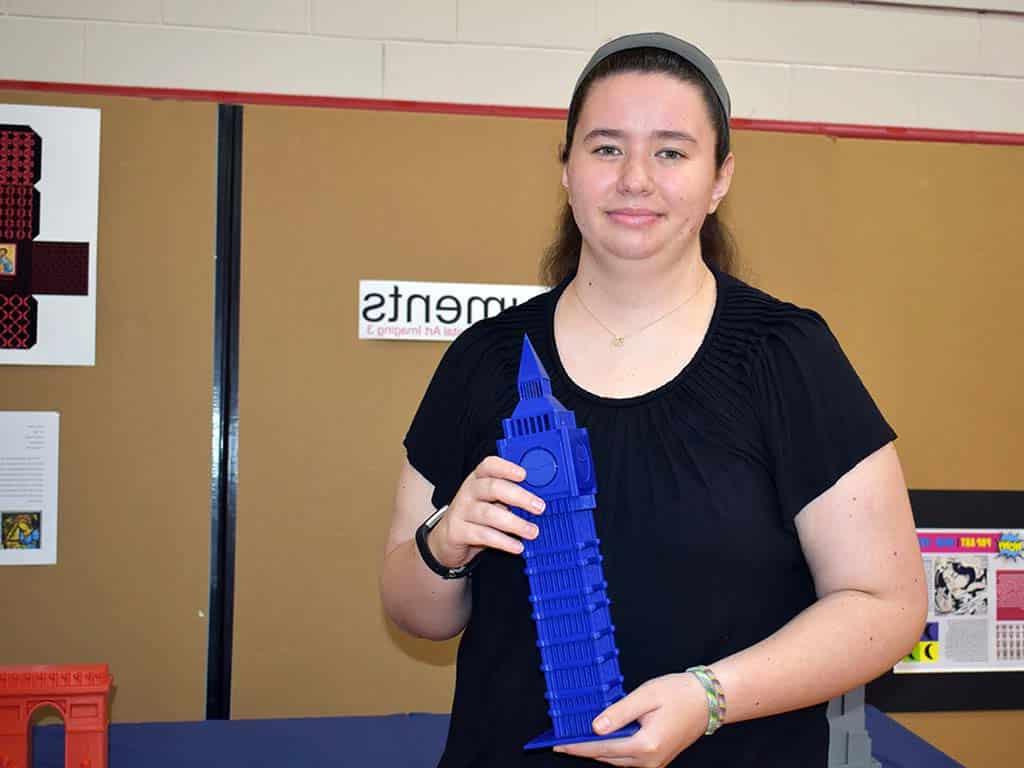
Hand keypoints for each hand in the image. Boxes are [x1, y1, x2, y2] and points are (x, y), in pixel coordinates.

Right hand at [428, 456, 545, 568]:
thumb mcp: (490, 502)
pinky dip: (503, 541)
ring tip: (532, 531)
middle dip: (519, 497)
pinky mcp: (457, 531)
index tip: (524, 475)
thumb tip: (537, 501)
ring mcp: (461, 511)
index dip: (506, 468)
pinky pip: (483, 535)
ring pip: (489, 513)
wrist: (446, 540)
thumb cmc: (475, 517)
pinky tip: (517, 546)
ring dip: (514, 523)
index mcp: (478, 479)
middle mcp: (468, 492)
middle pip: (492, 488)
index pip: (489, 466)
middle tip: (539, 507)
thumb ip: (508, 498)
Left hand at [553, 673, 708, 766]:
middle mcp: (650, 760)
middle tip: (561, 741)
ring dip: (597, 751)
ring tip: (576, 739)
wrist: (709, 700)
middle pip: (607, 758)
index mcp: (645, 745)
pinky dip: (612, 751)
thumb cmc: (679, 693)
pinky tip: (602, 740)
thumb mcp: (645, 696)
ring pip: (617, 761)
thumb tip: (595, 726)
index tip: (558, 744)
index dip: (577, 745)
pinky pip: (628, 759)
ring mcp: (655, 763)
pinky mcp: (657, 759)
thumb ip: (619, 712)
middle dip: (583, 750)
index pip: (602, 748)